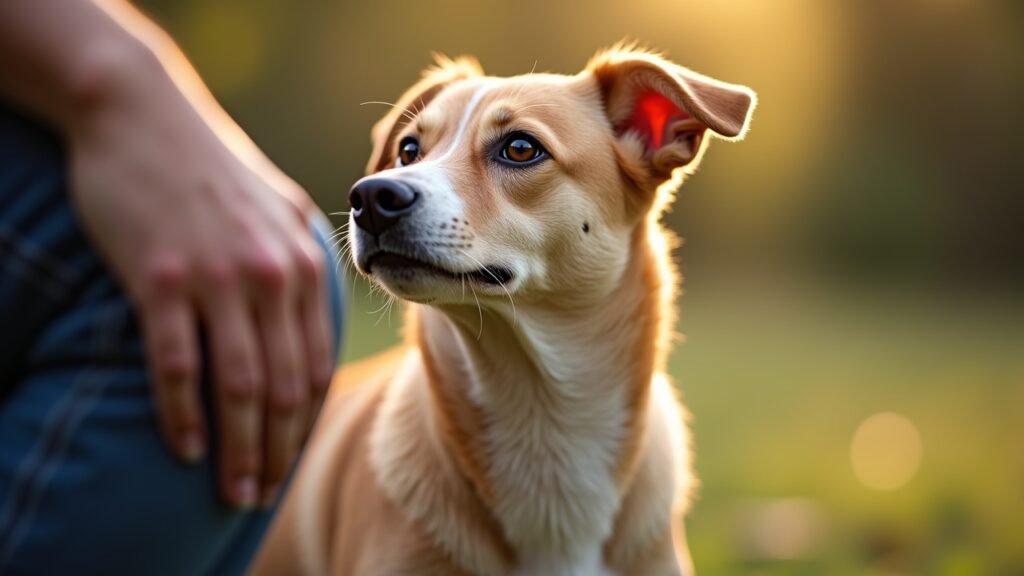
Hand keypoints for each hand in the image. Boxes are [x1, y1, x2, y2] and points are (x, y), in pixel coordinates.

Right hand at [68, 54, 334, 507]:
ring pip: (240, 386)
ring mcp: (217, 277)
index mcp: (301, 264)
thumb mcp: (280, 210)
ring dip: (238, 449)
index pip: (314, 364)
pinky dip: (182, 414)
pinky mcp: (161, 277)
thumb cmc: (212, 168)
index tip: (288, 462)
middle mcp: (270, 275)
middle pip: (285, 387)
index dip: (304, 424)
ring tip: (232, 492)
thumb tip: (309, 319)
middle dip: (277, 451)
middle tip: (260, 495)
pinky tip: (183, 448)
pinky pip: (177, 364)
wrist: (143, 114)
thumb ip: (303, 264)